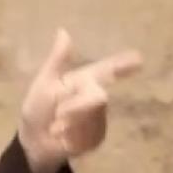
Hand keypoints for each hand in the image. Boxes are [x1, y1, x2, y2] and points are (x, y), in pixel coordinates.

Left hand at [17, 29, 141, 172]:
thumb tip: (63, 31)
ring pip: (93, 118)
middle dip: (76, 107)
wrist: (33, 140)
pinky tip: (64, 138)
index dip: (123, 64)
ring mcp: (99, 118)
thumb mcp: (44, 83)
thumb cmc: (38, 108)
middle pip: (98, 98)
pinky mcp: (97, 137)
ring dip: (70, 124)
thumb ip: (57, 60)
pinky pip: (90, 136)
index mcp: (84, 80)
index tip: (139, 59)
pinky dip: (72, 137)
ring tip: (56, 127)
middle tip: (58, 115)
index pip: (107, 69)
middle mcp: (96, 97)